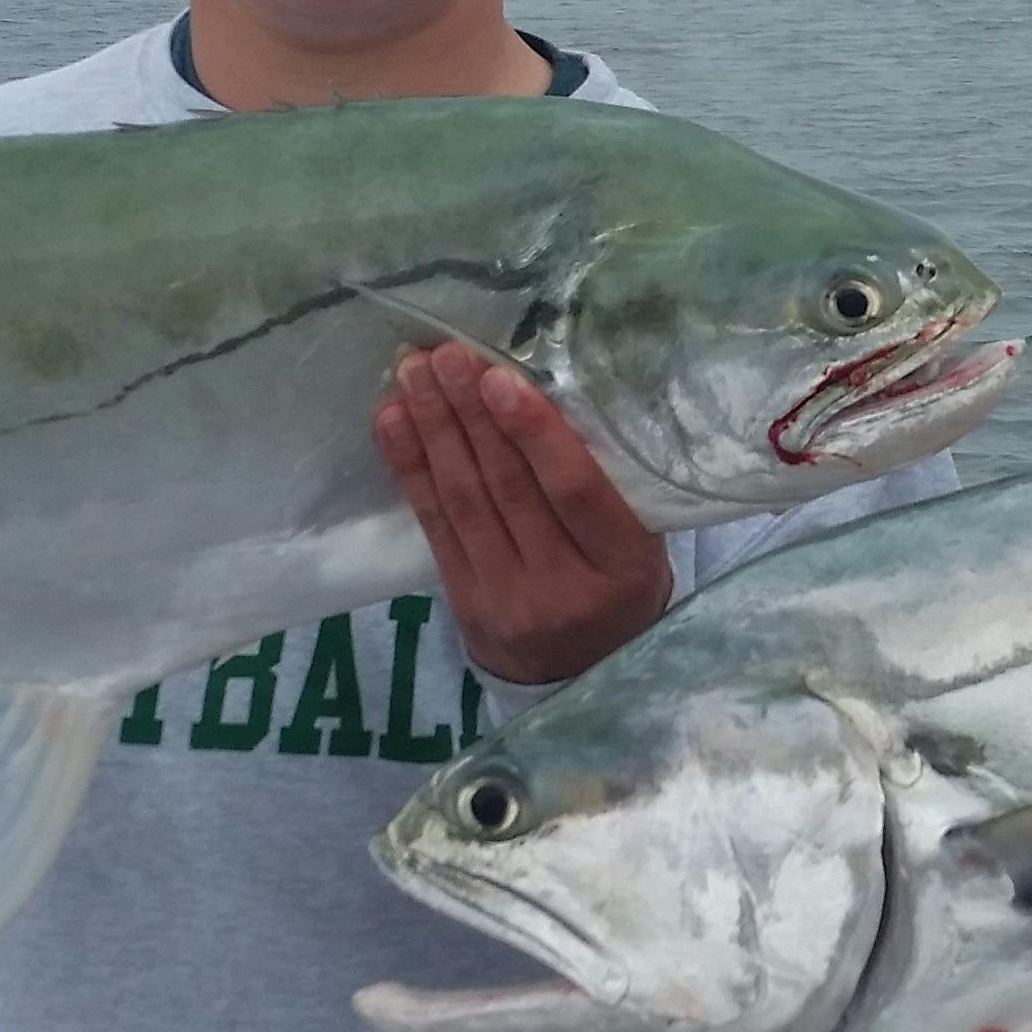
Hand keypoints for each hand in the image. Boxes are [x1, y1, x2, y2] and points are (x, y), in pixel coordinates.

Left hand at [370, 344, 669, 686]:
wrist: (580, 678)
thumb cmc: (618, 587)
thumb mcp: (638, 546)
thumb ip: (607, 486)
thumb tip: (551, 392)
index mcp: (624, 565)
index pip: (575, 491)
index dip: (534, 432)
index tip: (499, 378)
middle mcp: (563, 586)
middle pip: (509, 488)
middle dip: (471, 413)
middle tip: (445, 353)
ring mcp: (508, 597)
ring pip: (465, 500)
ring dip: (435, 429)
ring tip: (413, 372)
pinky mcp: (464, 600)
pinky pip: (433, 524)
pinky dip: (411, 468)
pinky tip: (392, 422)